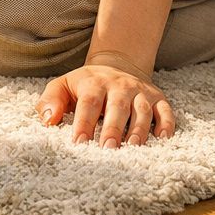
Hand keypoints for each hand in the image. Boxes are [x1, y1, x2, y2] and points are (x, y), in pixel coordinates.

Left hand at [35, 52, 176, 146]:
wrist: (116, 65)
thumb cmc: (85, 85)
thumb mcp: (63, 86)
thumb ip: (50, 100)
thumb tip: (48, 120)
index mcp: (94, 82)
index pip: (88, 103)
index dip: (83, 123)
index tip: (78, 143)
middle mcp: (119, 85)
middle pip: (117, 107)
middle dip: (113, 129)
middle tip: (108, 149)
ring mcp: (140, 91)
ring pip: (142, 110)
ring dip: (139, 130)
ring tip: (133, 148)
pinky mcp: (158, 97)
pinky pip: (166, 110)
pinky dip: (166, 124)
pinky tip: (162, 139)